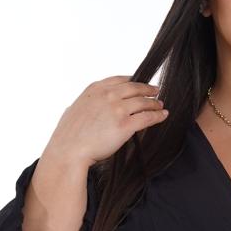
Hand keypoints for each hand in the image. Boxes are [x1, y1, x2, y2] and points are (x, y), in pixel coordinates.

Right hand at [41, 75, 168, 170]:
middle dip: (147, 89)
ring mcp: (117, 109)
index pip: (120, 80)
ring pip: (143, 101)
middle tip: (156, 91)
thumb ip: (86, 105)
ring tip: (160, 105)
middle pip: (134, 88)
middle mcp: (107, 95)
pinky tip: (163, 115)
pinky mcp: (125, 125)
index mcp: (95, 89)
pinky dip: (157, 115)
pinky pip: (147, 117)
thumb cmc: (68, 136)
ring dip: (154, 102)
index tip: (139, 83)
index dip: (133, 81)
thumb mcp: (74, 110)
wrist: (69, 150)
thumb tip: (88, 108)